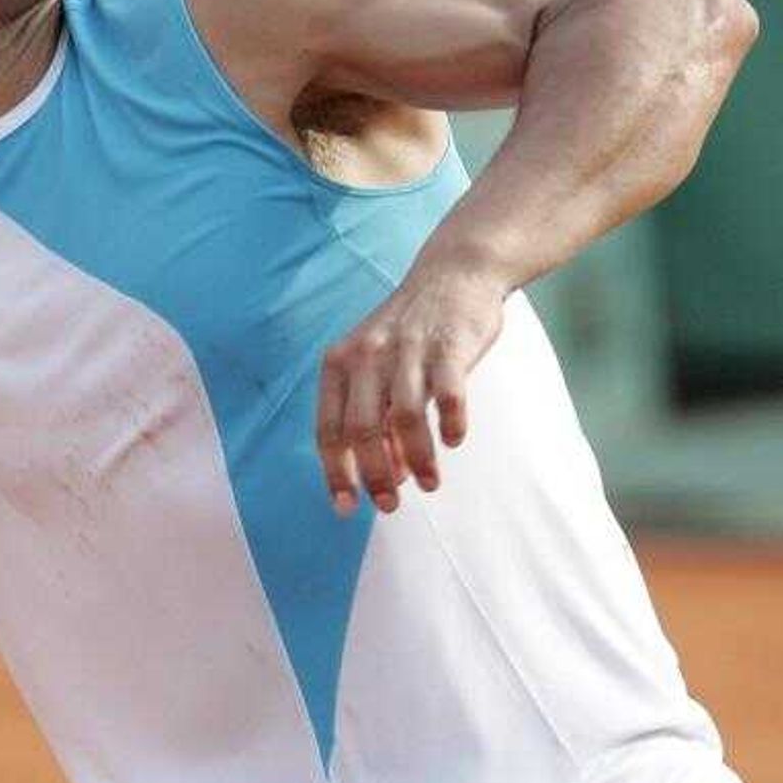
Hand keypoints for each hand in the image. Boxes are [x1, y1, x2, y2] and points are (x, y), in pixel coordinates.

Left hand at [315, 257, 504, 514]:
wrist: (453, 272)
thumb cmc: (411, 332)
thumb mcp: (378, 369)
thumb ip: (377, 419)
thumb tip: (389, 475)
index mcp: (339, 363)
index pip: (329, 430)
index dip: (336, 473)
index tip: (346, 509)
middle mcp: (367, 356)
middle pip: (361, 430)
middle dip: (374, 476)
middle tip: (390, 505)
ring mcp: (407, 349)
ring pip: (404, 418)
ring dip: (417, 459)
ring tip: (430, 484)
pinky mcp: (448, 345)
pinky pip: (448, 395)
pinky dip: (450, 423)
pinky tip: (454, 441)